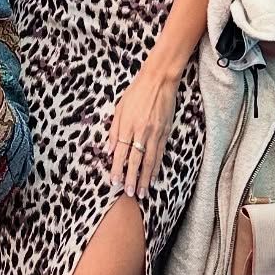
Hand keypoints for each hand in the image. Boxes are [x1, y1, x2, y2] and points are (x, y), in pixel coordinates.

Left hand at [106, 65, 179, 200]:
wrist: (159, 80)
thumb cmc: (136, 92)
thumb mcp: (119, 108)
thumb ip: (113, 130)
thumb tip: (109, 150)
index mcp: (127, 126)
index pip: (120, 152)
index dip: (117, 168)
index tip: (114, 182)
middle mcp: (141, 132)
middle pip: (135, 160)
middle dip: (131, 178)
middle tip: (129, 193)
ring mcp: (155, 133)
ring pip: (149, 160)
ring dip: (144, 178)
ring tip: (141, 192)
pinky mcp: (165, 133)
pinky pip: (159, 154)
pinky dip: (156, 167)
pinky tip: (153, 177)